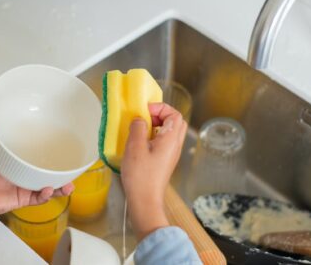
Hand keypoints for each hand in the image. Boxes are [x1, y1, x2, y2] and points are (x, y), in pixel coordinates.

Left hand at [0, 106, 74, 239]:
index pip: (29, 148)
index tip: (56, 136)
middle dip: (58, 166)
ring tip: (69, 182)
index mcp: (8, 156)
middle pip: (42, 167)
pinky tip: (50, 189)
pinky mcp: (18, 199)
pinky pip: (36, 199)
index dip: (43, 144)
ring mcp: (19, 185)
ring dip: (59, 185)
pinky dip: (45, 195)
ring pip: (45, 185)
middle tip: (69, 160)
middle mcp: (16, 170)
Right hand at [121, 103, 187, 240]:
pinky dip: (153, 137)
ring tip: (139, 130)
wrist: (145, 201)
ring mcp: (171, 155)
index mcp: (171, 139)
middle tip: (145, 118)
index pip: (175, 114)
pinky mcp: (164, 162)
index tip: (145, 111)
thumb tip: (140, 120)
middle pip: (175, 122)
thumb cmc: (141, 176)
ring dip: (156, 127)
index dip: (161, 108)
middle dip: (160, 115)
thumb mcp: (135, 147)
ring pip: (169, 132)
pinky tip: (139, 144)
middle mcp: (175, 146)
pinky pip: (163, 142)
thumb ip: (138, 128)